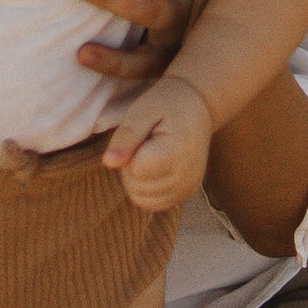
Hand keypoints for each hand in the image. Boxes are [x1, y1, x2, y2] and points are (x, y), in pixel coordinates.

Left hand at [103, 71, 213, 212]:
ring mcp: (187, 189)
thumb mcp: (142, 110)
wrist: (198, 106)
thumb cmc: (167, 103)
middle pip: (136, 186)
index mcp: (177, 153)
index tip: (144, 133)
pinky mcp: (186, 195)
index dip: (130, 151)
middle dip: (131, 165)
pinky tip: (155, 168)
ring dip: (136, 179)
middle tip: (147, 141)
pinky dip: (146, 189)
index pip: (135, 169)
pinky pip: (152, 203)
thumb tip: (108, 163)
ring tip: (151, 153)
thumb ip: (126, 137)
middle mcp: (186, 177)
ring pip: (140, 198)